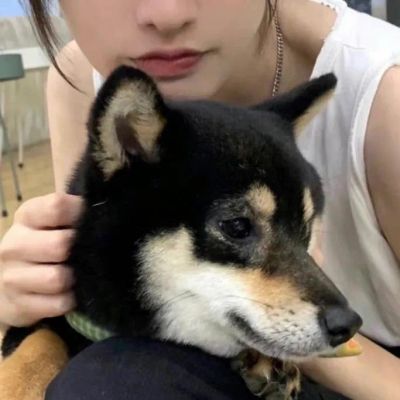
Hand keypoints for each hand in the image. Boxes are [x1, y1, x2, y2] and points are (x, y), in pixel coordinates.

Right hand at [0, 193, 81, 326]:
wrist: (11, 282)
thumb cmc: (45, 242)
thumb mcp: (54, 220)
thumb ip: (74, 207)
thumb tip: (107, 191)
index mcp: (27, 216)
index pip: (57, 206)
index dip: (81, 213)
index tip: (92, 220)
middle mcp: (13, 244)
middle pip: (60, 245)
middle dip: (80, 250)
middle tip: (84, 253)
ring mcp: (11, 277)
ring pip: (59, 278)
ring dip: (75, 278)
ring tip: (76, 273)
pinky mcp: (17, 305)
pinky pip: (59, 303)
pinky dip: (70, 299)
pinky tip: (69, 292)